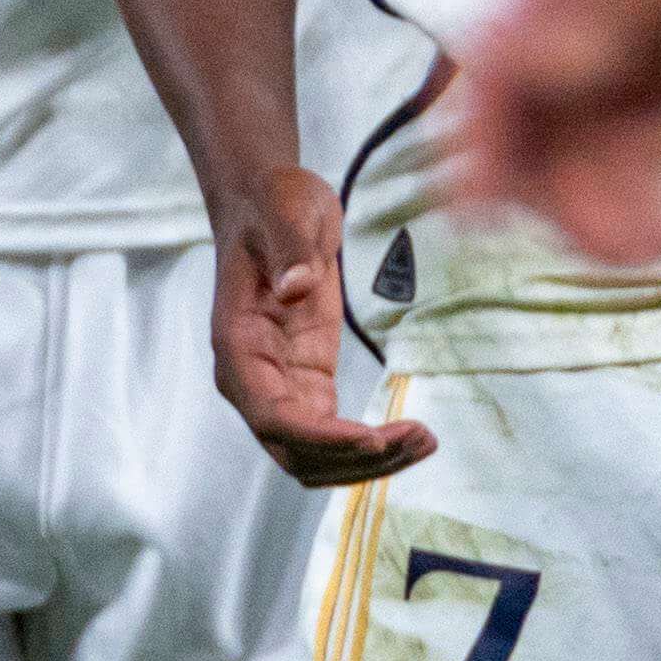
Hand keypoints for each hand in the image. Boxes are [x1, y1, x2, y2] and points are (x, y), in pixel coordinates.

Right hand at [211, 166, 435, 486]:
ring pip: (315, 455)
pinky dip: (369, 445)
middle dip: (352, 458)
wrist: (271, 199)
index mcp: (236, 344)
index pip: (270, 415)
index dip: (318, 437)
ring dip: (366, 461)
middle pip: (295, 451)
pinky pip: (333, 433)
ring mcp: (281, 383)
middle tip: (416, 439)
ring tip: (424, 442)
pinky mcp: (308, 380)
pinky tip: (412, 436)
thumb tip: (295, 288)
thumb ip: (291, 249)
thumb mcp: (287, 209)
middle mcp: (252, 377)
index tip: (370, 437)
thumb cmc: (274, 201)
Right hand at [448, 0, 660, 261]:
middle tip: (638, 252)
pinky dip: (654, 193)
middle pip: (538, 132)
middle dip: (570, 201)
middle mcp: (574, 17)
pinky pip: (643, 147)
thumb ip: (616, 2)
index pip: (489, 75)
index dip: (474, 148)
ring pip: (590, 153)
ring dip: (617, 210)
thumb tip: (542, 68)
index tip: (476, 219)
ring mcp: (619, 44)